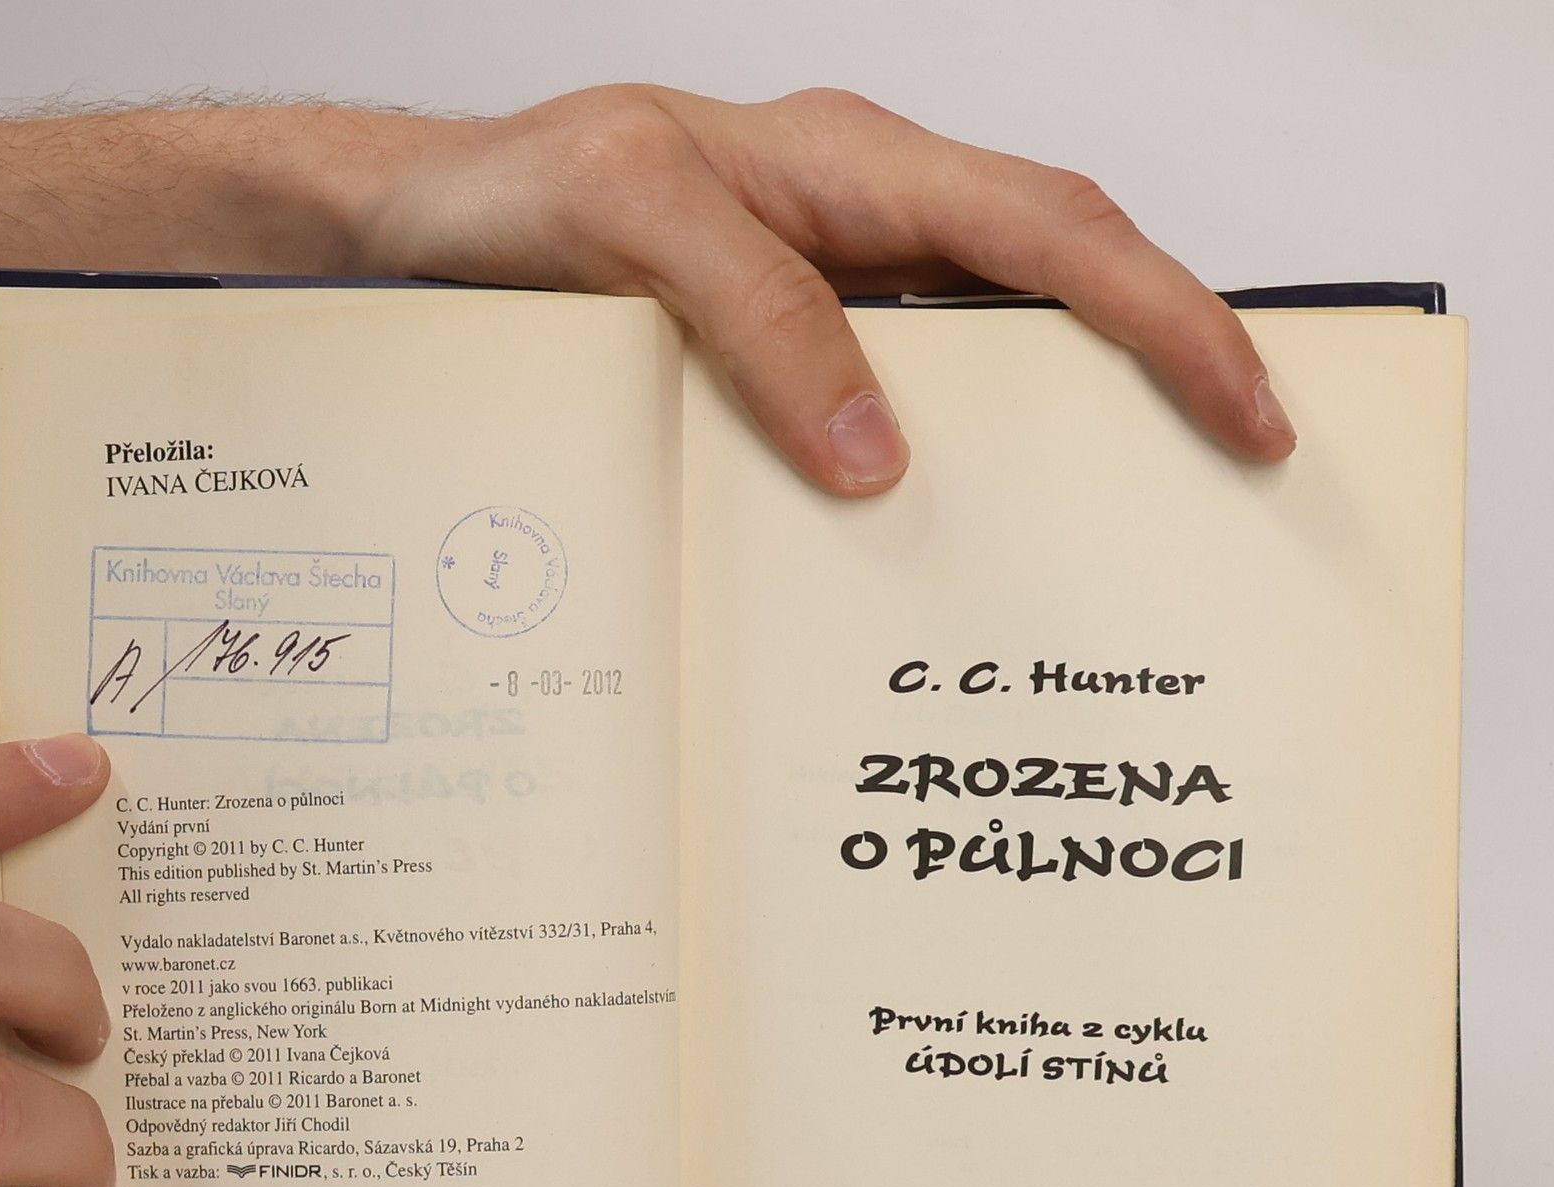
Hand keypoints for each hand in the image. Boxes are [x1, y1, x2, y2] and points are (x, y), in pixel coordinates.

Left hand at [352, 85, 1295, 491]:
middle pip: (1054, 288)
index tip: (1244, 405)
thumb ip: (758, 312)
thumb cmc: (502, 201)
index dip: (1163, 317)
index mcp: (849, 167)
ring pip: (984, 363)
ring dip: (1051, 441)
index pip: (1050, 233)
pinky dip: (942, 478)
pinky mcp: (783, 369)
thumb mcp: (625, 221)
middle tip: (1229, 482)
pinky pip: (893, 418)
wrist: (413, 238)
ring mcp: (827, 302)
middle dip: (1157, 372)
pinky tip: (944, 548)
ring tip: (1113, 539)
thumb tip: (877, 448)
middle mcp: (856, 231)